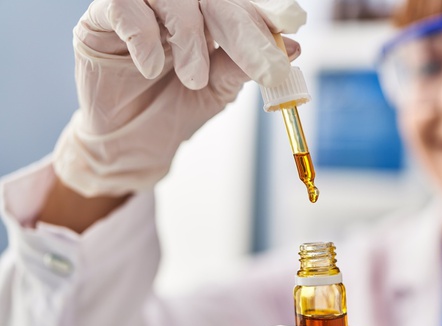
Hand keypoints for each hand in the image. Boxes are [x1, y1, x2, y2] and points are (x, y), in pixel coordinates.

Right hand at [54, 0, 305, 196]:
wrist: (129, 146)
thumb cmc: (172, 114)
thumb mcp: (215, 92)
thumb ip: (243, 66)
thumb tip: (291, 48)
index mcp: (208, 19)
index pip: (239, 6)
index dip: (265, 16)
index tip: (292, 32)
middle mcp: (176, 7)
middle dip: (241, 30)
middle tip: (261, 65)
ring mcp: (140, 8)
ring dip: (190, 35)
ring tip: (194, 78)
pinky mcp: (101, 19)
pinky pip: (122, 5)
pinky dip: (143, 33)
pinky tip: (152, 67)